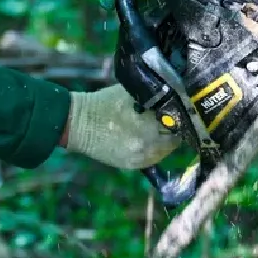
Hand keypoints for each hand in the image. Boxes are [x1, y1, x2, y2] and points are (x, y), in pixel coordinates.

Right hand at [61, 85, 179, 169]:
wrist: (78, 124)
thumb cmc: (104, 103)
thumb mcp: (131, 92)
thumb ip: (153, 95)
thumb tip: (174, 91)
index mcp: (149, 125)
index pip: (178, 122)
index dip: (179, 113)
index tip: (177, 108)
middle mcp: (148, 145)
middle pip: (175, 137)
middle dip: (173, 127)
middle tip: (169, 117)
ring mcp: (141, 158)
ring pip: (166, 150)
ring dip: (165, 139)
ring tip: (157, 127)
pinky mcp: (132, 165)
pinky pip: (153, 158)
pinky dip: (154, 149)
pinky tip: (147, 138)